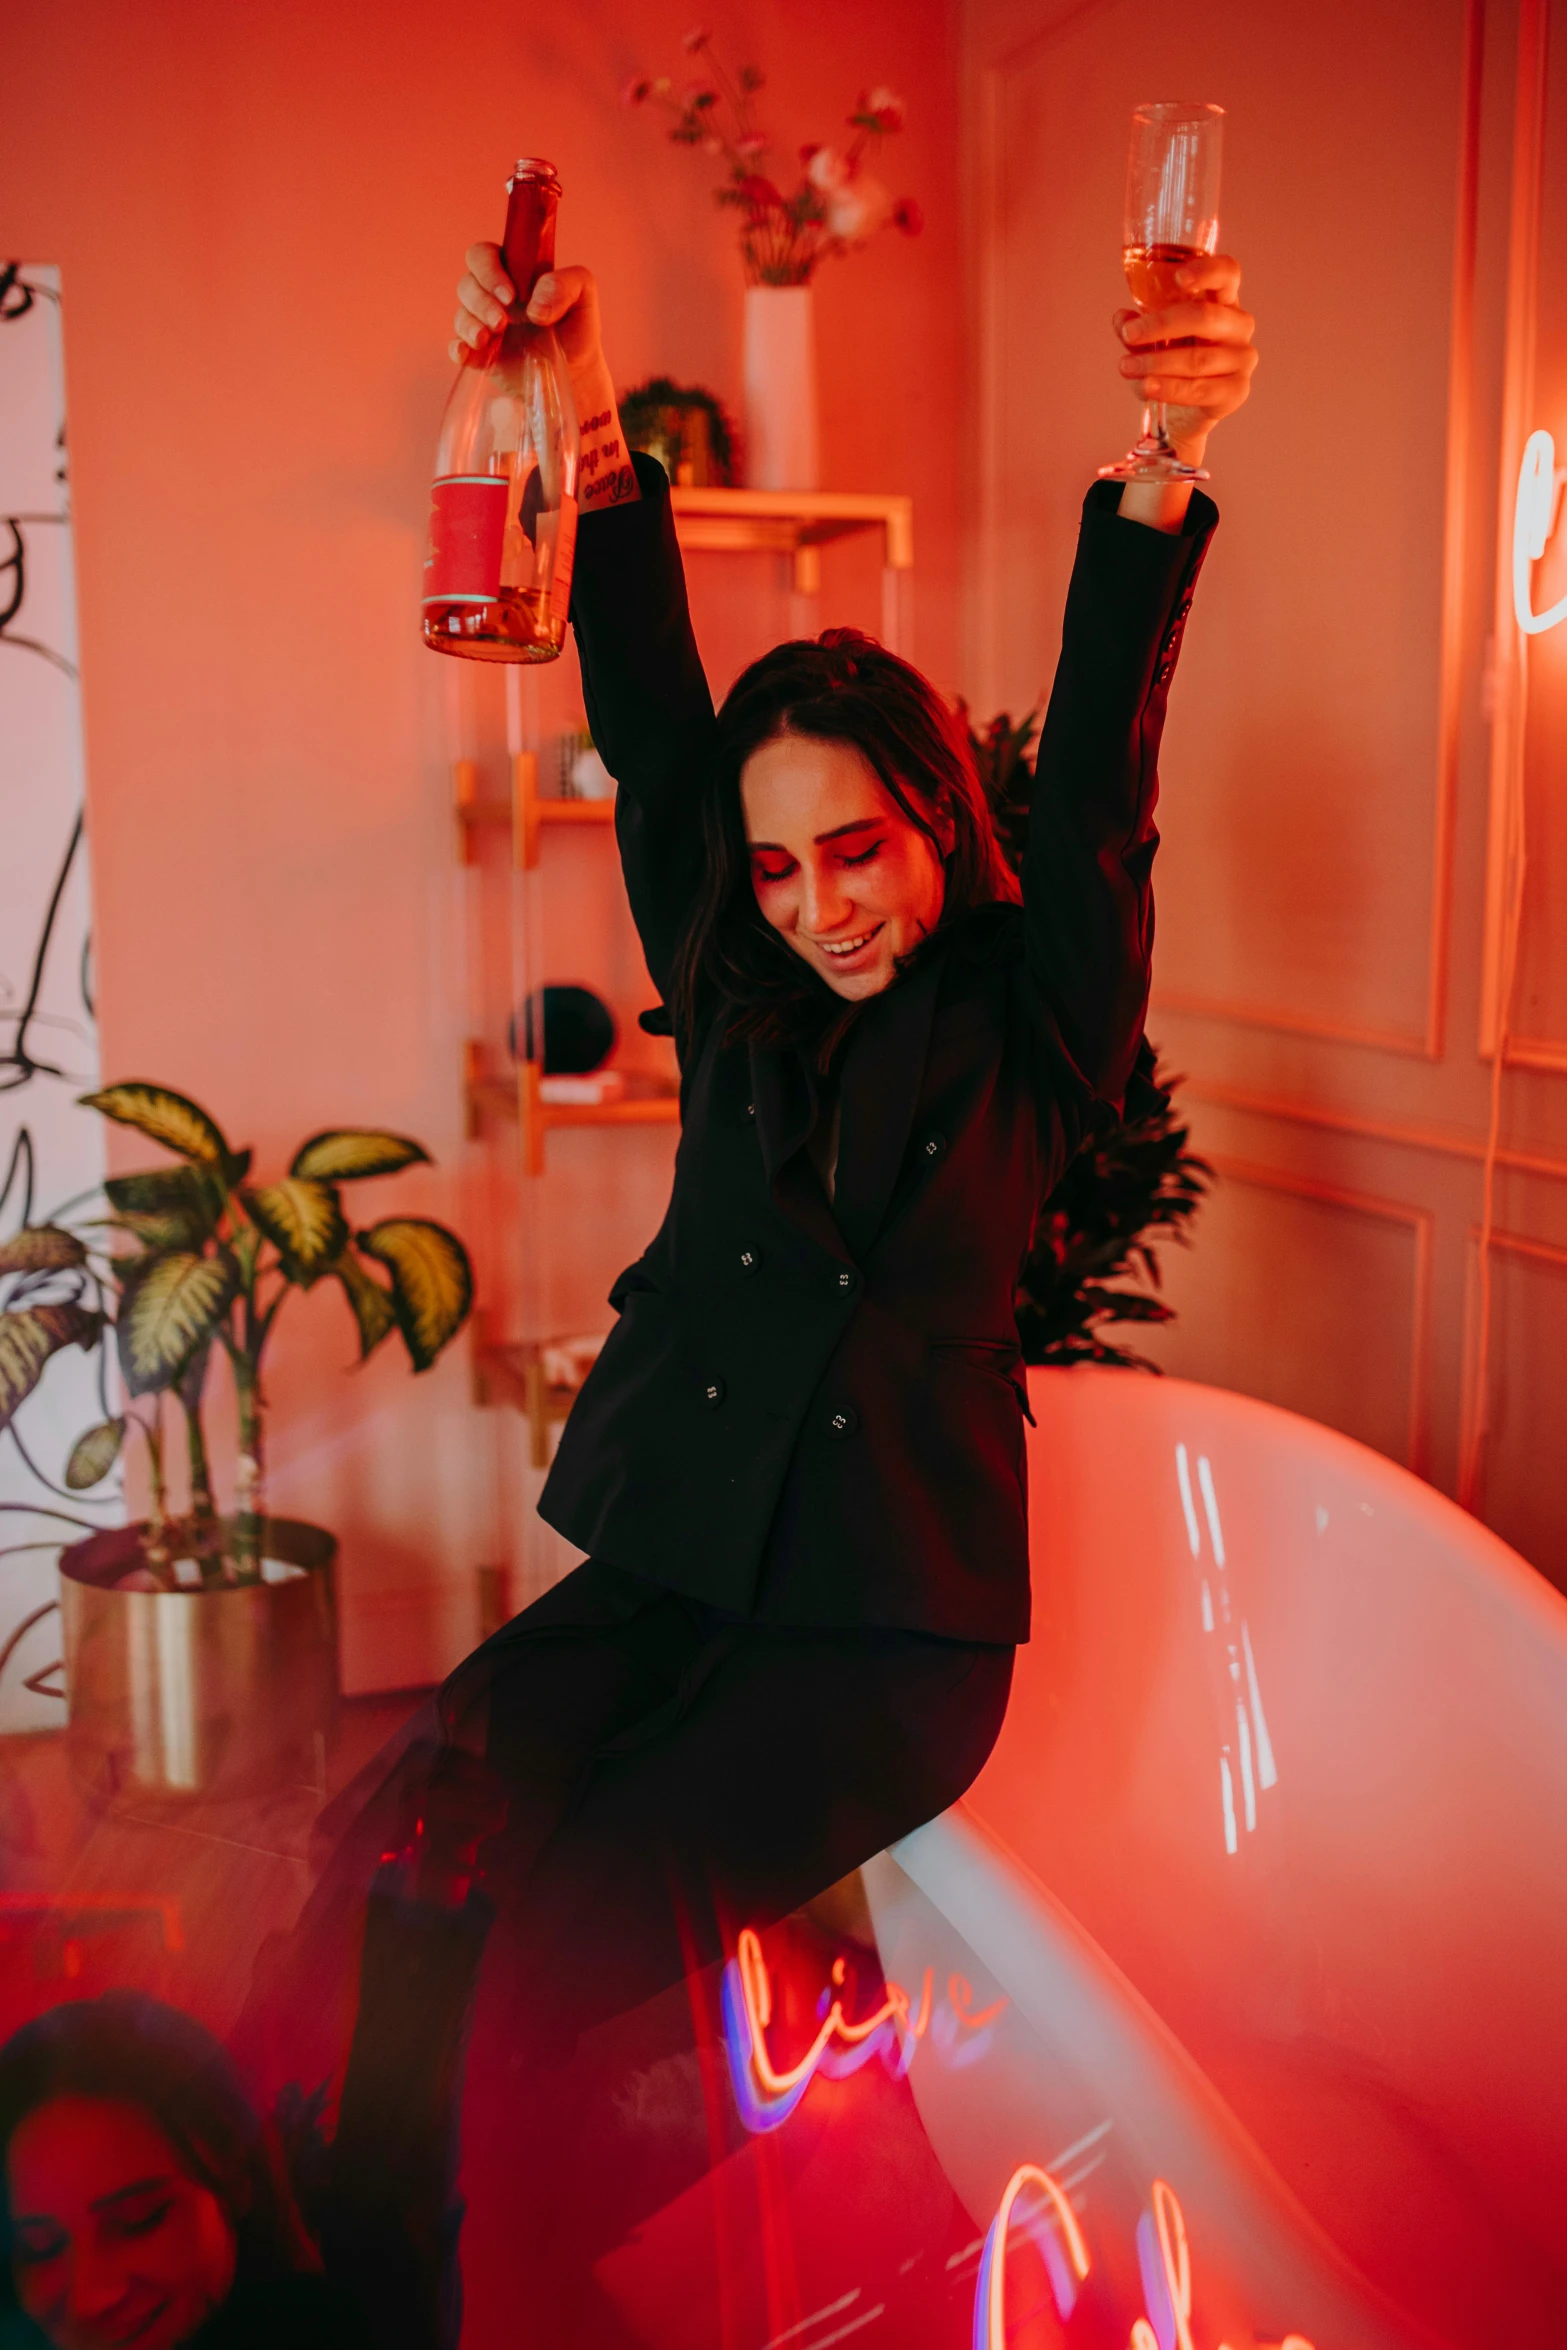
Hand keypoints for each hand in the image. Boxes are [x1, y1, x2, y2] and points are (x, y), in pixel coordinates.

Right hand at [450, 245, 607, 392]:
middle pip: (467, 284)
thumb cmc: (577, 326)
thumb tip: (534, 307)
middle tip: (503, 322)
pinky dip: (458, 349)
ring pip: (461, 314)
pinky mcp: (481, 355)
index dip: (489, 270)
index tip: (510, 295)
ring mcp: (484, 325)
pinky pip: (457, 347)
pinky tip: (466, 354)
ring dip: (470, 325)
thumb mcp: (583, 295)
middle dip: (481, 301)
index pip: (483, 255)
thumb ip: (565, 284)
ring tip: (488, 340)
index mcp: (512, 273)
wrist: (576, 372)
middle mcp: (493, 296)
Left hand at [1114, 253, 1256, 465]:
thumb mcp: (1151, 342)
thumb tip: (1122, 319)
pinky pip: (1201, 389)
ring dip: (1157, 363)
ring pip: (1198, 358)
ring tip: (1127, 366)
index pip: (1227, 273)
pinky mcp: (1237, 391)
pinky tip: (1148, 387)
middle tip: (1131, 334)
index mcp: (1223, 301)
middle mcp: (1239, 325)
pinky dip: (1170, 389)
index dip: (1206, 271)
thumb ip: (1138, 328)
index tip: (1179, 278)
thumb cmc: (1172, 365)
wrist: (1184, 412)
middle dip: (1162, 325)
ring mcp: (1242, 358)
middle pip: (1205, 316)